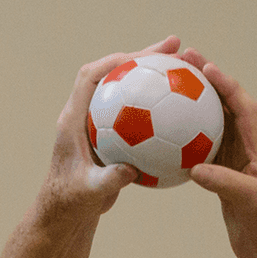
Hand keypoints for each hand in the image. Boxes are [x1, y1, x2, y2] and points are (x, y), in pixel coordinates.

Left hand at [40, 36, 188, 215]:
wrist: (68, 210)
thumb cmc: (72, 201)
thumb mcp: (90, 192)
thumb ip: (108, 181)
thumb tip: (130, 171)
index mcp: (73, 120)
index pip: (90, 78)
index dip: (113, 62)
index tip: (143, 56)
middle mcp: (86, 114)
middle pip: (113, 74)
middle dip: (142, 57)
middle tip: (175, 47)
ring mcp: (100, 122)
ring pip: (129, 89)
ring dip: (154, 75)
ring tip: (187, 66)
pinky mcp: (114, 133)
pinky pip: (140, 111)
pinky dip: (161, 105)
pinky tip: (189, 107)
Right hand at [179, 50, 256, 257]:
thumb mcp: (253, 204)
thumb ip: (226, 184)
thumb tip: (195, 169)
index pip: (245, 109)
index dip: (227, 86)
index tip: (205, 67)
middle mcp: (247, 152)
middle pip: (227, 107)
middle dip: (207, 83)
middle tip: (182, 63)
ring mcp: (234, 165)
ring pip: (211, 126)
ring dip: (193, 106)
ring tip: (166, 89)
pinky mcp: (222, 179)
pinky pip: (198, 150)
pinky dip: (181, 139)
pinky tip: (158, 139)